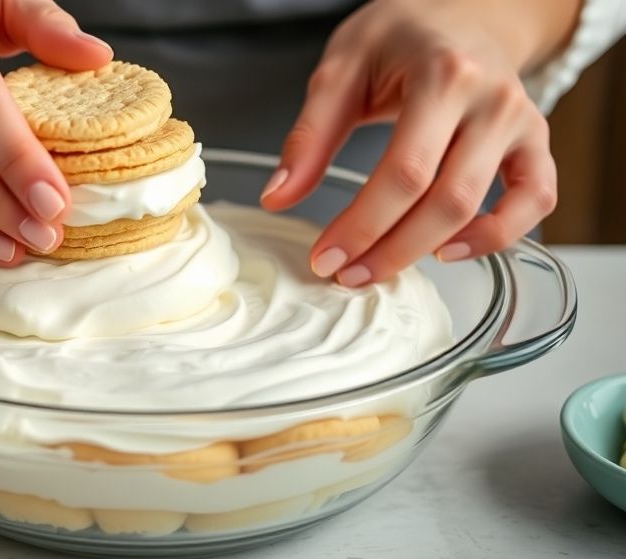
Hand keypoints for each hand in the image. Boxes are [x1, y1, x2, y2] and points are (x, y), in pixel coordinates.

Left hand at [261, 0, 578, 285]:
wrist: (459, 10)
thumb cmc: (399, 36)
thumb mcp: (342, 67)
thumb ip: (310, 135)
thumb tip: (278, 196)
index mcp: (444, 75)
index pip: (404, 172)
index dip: (363, 225)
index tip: (325, 257)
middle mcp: (492, 100)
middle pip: (444, 200)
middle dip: (390, 249)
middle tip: (346, 274)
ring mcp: (520, 122)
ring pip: (479, 208)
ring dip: (425, 250)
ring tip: (377, 267)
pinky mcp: (534, 142)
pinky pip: (537, 200)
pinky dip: (500, 236)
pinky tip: (450, 250)